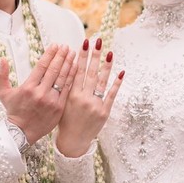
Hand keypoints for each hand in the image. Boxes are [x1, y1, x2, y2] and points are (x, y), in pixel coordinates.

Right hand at [0, 43, 76, 143]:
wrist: (21, 133)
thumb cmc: (13, 111)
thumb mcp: (3, 93)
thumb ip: (2, 75)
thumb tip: (3, 59)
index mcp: (28, 87)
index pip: (42, 66)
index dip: (50, 54)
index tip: (55, 45)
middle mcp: (41, 93)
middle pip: (54, 70)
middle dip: (61, 56)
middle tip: (66, 47)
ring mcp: (51, 101)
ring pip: (62, 79)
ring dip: (68, 64)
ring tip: (73, 54)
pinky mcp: (59, 108)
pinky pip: (67, 90)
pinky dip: (71, 78)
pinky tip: (75, 69)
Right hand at [56, 37, 124, 156]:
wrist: (72, 141)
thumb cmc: (65, 121)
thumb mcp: (62, 103)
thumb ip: (67, 87)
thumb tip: (70, 68)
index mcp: (71, 95)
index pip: (77, 71)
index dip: (81, 57)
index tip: (84, 43)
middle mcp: (83, 98)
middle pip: (90, 73)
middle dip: (94, 56)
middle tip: (98, 41)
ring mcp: (95, 105)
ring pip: (101, 81)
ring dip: (106, 66)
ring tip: (110, 52)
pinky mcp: (104, 112)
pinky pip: (112, 95)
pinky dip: (117, 84)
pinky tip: (121, 72)